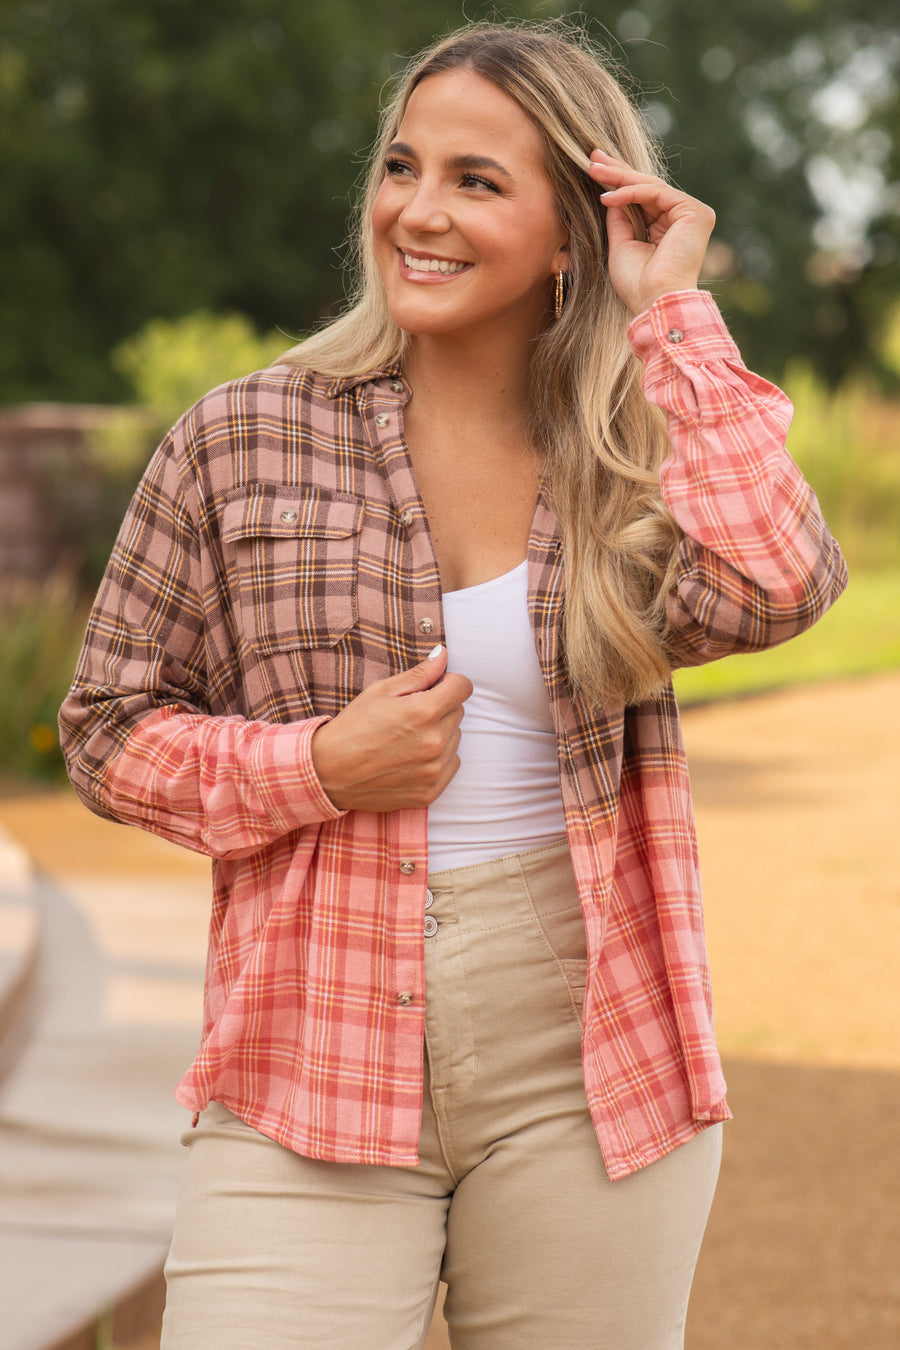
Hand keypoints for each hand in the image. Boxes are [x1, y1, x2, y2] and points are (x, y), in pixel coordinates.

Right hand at [310, 644, 472, 812]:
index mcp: (424, 711)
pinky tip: (410, 757)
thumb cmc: (353, 727)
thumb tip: (444, 655)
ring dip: (439, 734)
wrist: (330, 773)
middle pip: (458, 712)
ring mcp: (435, 769)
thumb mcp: (381, 691)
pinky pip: (451, 764)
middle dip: (440, 708)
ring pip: (455, 738)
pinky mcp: (432, 790)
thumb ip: (420, 673)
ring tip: (406, 738)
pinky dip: (437, 759)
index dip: (448, 683)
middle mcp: (435, 741)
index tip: (433, 688)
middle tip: (409, 716)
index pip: (463, 687)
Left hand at [587, 150, 715, 315]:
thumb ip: (620, 219)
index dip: (619, 182)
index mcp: (670, 227)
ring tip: (594, 170)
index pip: (643, 198)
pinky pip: (656, 193)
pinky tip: (607, 197)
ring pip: (650, 187)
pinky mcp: (695, 212)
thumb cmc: (638, 285)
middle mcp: (684, 218)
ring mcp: (693, 213)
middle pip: (647, 187)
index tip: (595, 168)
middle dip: (618, 171)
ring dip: (619, 178)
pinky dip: (630, 193)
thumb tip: (611, 194)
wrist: (654, 302)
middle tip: (593, 156)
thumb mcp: (621, 246)